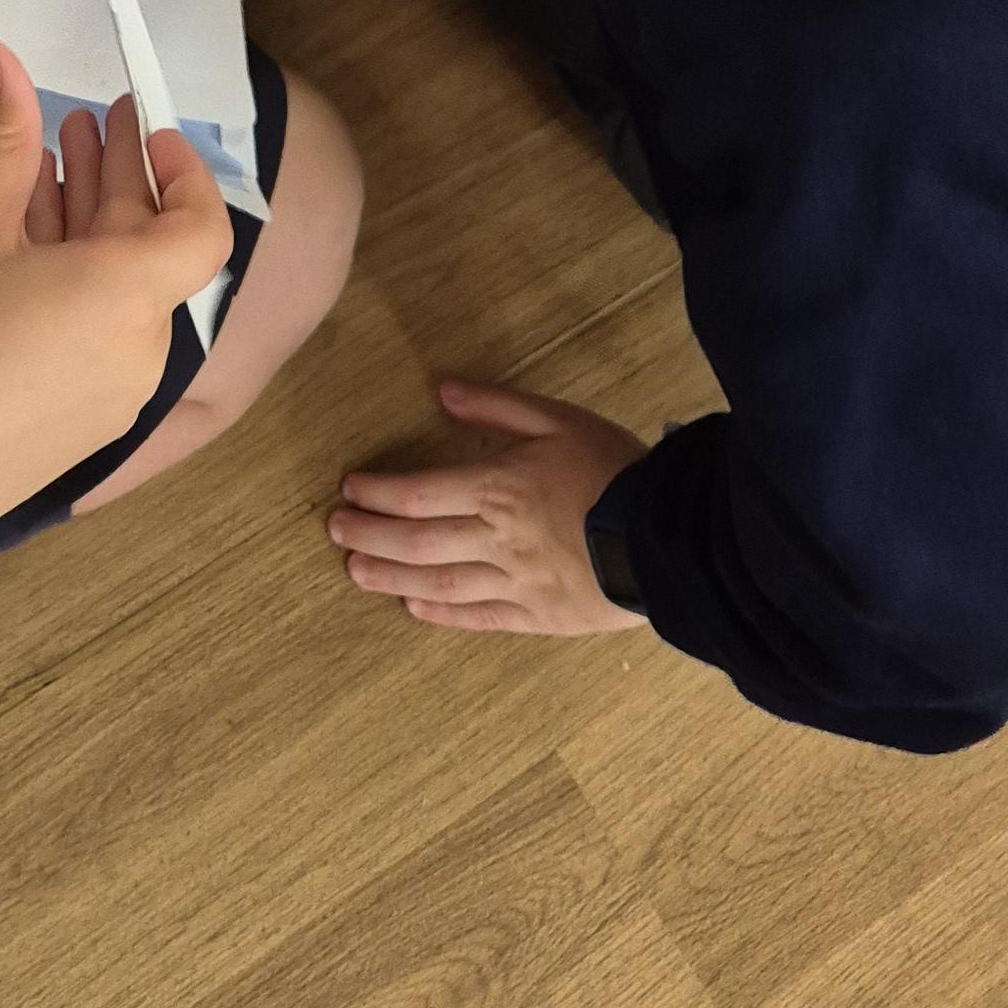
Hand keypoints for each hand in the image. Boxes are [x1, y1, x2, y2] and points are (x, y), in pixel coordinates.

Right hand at [0, 41, 234, 545]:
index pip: (202, 230)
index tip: (143, 127)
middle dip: (120, 180)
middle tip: (87, 119)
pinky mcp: (76, 421)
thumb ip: (0, 140)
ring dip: (90, 224)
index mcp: (125, 300)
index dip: (184, 172)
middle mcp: (137, 351)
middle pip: (151, 252)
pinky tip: (26, 241)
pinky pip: (96, 332)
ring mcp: (110, 394)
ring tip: (50, 163)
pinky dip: (74, 277)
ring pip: (117, 290)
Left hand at [327, 379, 646, 634]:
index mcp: (498, 488)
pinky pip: (481, 617)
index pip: (419, 493)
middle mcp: (497, 540)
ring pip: (439, 582)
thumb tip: (441, 390)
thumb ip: (497, 406)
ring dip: (391, 577)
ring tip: (356, 573)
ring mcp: (516, 583)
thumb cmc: (615, 469)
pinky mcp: (539, 616)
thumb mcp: (558, 419)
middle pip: (417, 541)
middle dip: (370, 535)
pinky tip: (415, 607)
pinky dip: (443, 613)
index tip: (349, 490)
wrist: (671, 536)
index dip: (378, 493)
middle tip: (336, 531)